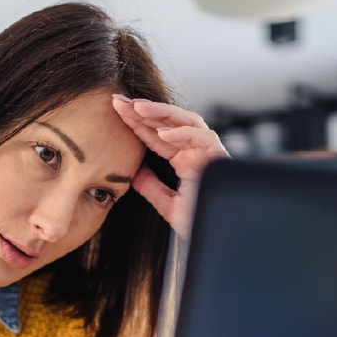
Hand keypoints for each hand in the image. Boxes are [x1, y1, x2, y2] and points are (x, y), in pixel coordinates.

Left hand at [112, 95, 229, 238]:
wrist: (220, 234)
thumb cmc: (200, 222)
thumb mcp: (169, 206)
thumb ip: (153, 189)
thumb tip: (135, 174)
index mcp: (186, 161)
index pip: (158, 137)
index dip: (137, 124)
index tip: (116, 113)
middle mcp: (197, 152)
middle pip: (169, 124)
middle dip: (144, 111)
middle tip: (119, 102)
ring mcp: (209, 152)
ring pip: (186, 121)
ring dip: (161, 112)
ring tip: (137, 108)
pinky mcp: (220, 157)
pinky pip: (202, 137)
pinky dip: (182, 134)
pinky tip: (161, 133)